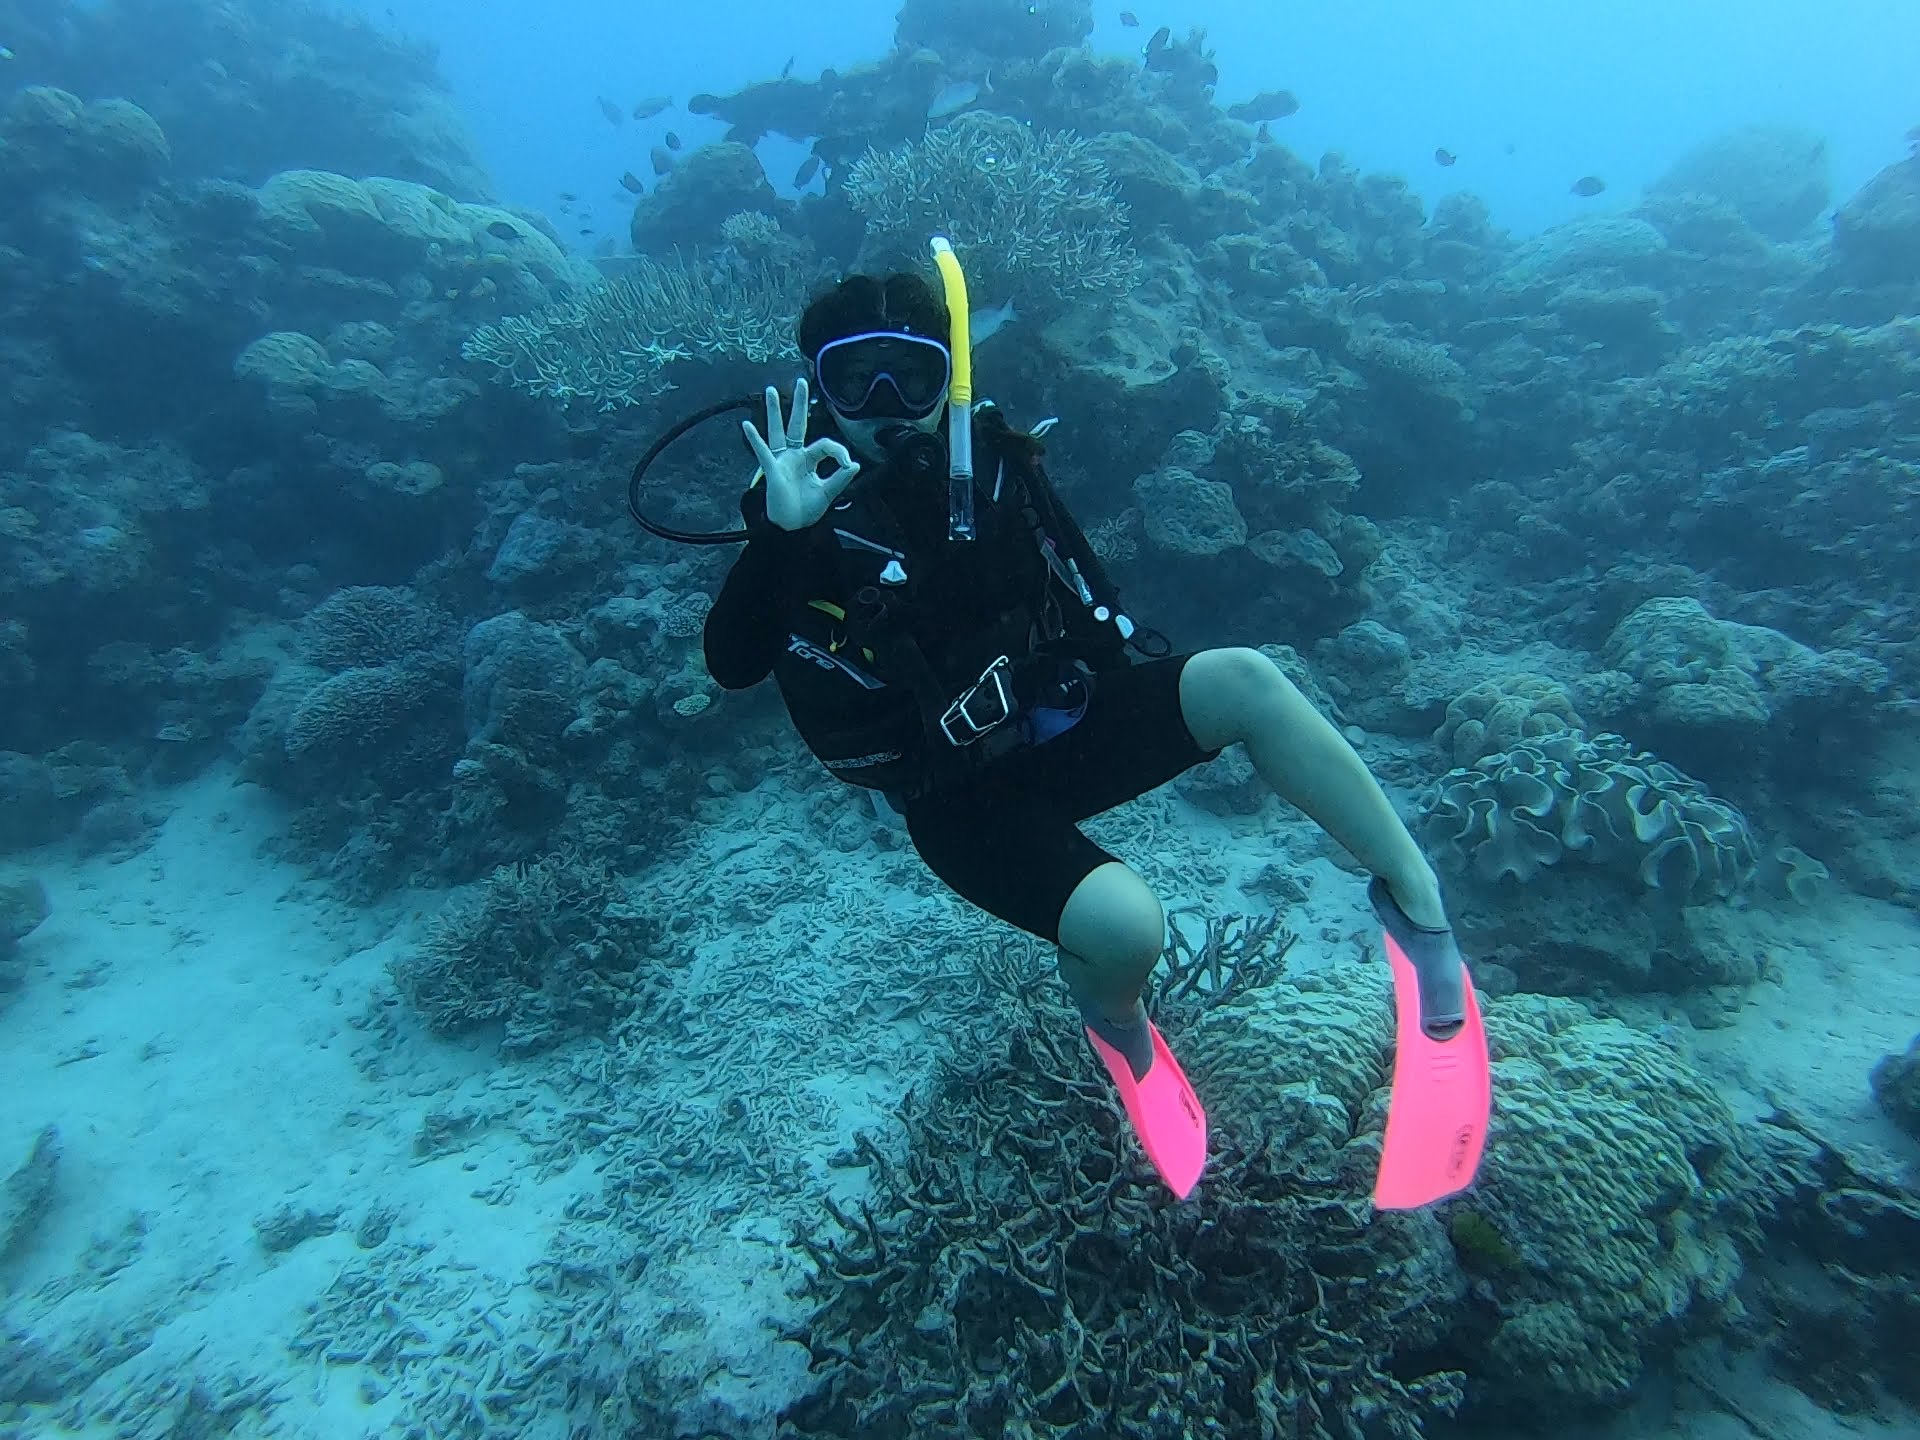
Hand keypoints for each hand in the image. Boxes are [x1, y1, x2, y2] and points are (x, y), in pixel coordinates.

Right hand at [740, 378, 859, 532]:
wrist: (791, 527)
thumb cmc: (806, 509)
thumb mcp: (828, 492)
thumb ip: (841, 477)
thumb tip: (856, 464)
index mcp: (809, 459)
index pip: (824, 444)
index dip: (838, 450)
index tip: (847, 463)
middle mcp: (794, 455)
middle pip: (797, 424)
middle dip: (800, 403)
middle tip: (801, 382)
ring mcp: (782, 460)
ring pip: (778, 431)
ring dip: (774, 411)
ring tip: (771, 391)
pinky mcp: (772, 469)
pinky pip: (763, 451)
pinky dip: (754, 439)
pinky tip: (747, 425)